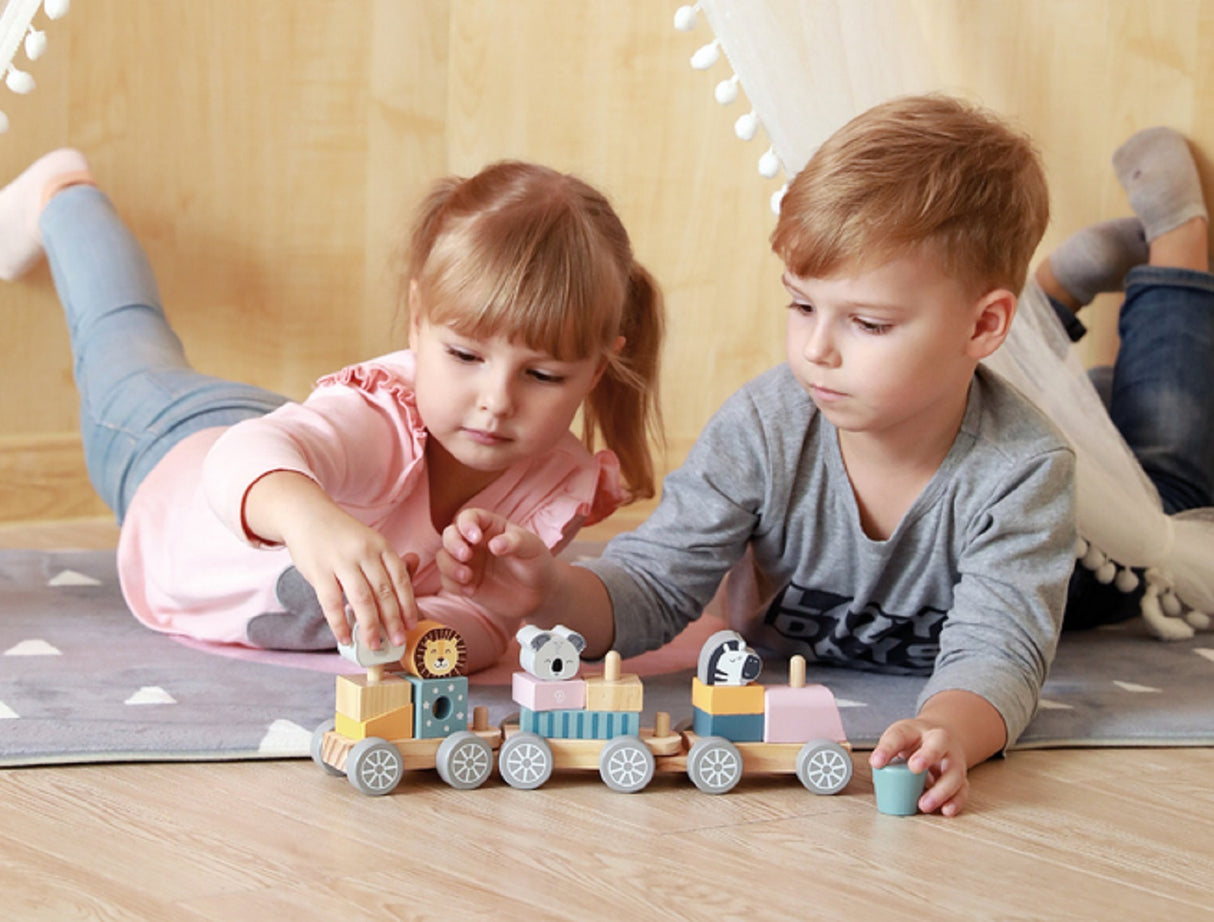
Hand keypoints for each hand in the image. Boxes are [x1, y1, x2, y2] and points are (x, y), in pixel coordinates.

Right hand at [243, 471, 418, 649]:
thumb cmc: (342, 535)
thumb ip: (389, 561)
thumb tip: (412, 575)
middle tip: (398, 641)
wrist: (306, 514)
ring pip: (361, 600)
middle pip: (384, 592)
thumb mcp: (370, 541)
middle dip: (393, 621)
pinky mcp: (318, 571)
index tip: (411, 624)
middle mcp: (364, 552)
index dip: (408, 605)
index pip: (401, 579)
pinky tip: (345, 637)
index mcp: (381, 546)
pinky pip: (331, 603)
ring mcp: (341, 561)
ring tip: (374, 645)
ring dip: (370, 626)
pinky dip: (339, 624)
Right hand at [437, 508, 555, 619]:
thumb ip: (514, 542)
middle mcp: (474, 543)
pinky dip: (454, 586)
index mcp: (489, 526)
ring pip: (444, 559)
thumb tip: (494, 544)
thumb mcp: (531, 548)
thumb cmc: (536, 562)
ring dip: (450, 567)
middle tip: (465, 556)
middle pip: (449, 535)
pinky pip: (448, 582)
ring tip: (468, 578)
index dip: (467, 525)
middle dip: (452, 545)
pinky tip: (471, 591)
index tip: (476, 538)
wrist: (540, 593)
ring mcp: (468, 563)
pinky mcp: (465, 583)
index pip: (469, 517)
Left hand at [869, 718, 968, 816]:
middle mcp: (940, 741)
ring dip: (940, 790)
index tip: (877, 762)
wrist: (940, 738)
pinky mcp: (961, 778)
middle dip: (927, 756)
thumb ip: (887, 750)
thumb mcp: (897, 738)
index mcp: (917, 730)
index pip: (900, 735)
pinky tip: (945, 810)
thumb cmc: (915, 740)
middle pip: (937, 745)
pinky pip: (962, 790)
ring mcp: (953, 759)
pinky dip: (955, 801)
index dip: (888, 748)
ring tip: (923, 805)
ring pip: (953, 773)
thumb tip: (876, 765)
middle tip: (914, 768)